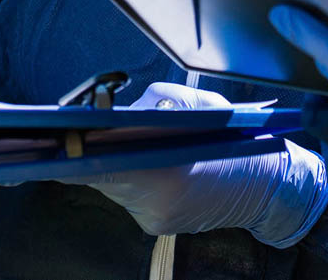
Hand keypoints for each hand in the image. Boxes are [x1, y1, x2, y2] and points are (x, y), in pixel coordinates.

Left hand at [81, 82, 327, 247]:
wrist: (271, 191)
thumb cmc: (241, 142)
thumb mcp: (207, 107)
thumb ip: (161, 102)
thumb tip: (120, 107)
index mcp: (167, 175)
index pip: (102, 165)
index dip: (75, 149)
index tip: (56, 135)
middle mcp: (155, 205)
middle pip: (101, 173)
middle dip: (93, 147)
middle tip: (79, 126)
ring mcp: (154, 220)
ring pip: (111, 183)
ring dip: (110, 159)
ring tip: (114, 137)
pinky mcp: (155, 226)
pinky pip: (127, 194)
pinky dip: (129, 173)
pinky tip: (142, 159)